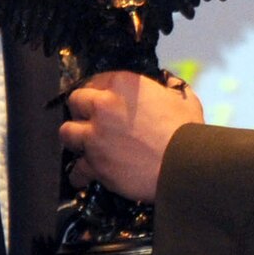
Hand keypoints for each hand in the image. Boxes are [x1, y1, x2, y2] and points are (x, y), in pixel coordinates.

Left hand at [58, 70, 202, 201]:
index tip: (104, 100)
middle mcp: (103, 107)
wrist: (184, 165)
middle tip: (93, 119)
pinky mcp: (94, 165)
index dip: (100, 91)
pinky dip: (81, 173)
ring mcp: (95, 137)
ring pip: (66, 132)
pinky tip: (87, 174)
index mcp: (123, 86)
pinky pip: (76, 170)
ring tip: (86, 144)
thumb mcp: (183, 98)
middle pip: (75, 102)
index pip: (95, 80)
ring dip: (75, 137)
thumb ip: (169, 87)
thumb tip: (166, 82)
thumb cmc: (187, 130)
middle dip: (82, 110)